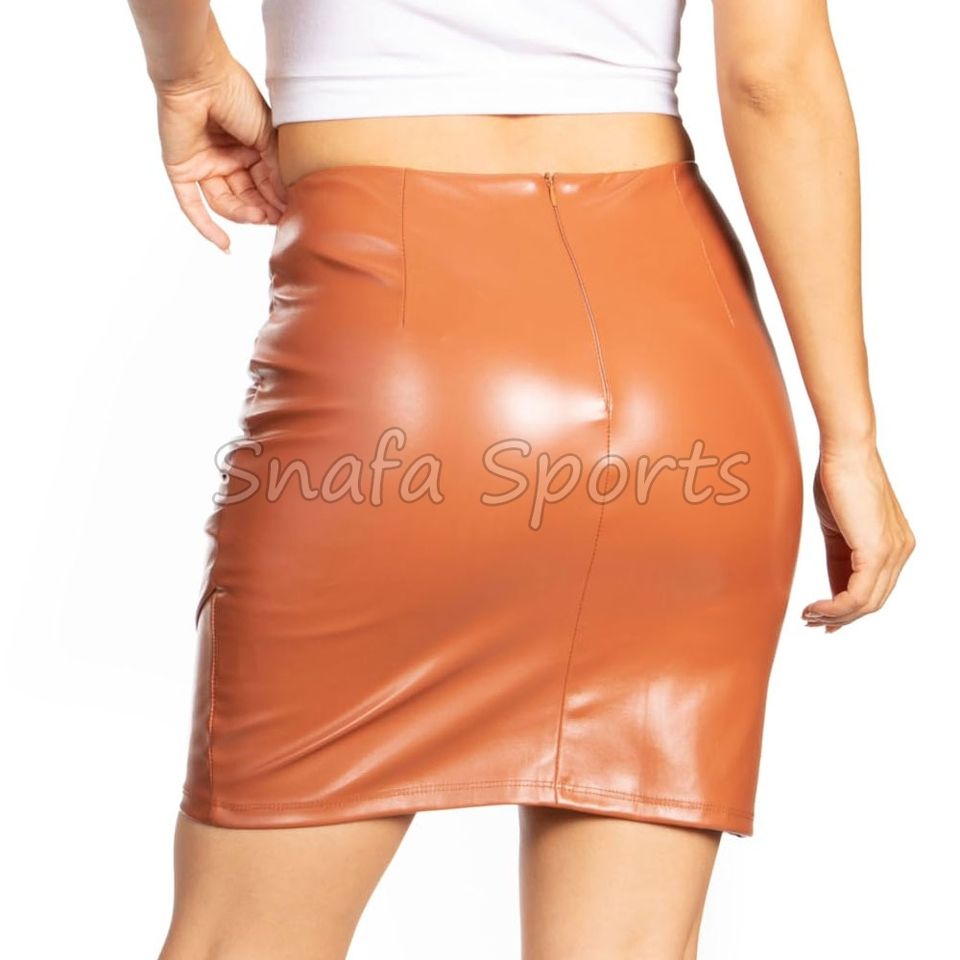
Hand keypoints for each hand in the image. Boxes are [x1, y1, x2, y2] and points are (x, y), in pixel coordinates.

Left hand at [154, 55, 287, 251]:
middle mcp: (226, 159)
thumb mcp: (267, 136)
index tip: (293, 213)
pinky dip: (207, 227)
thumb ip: (277, 169)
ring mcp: (203, 166)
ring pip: (225, 203)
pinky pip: (192, 206)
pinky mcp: (181, 171)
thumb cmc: (235, 94)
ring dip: (242, 214)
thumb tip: (288, 201)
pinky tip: (224, 245)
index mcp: (248, 149)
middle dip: (261, 209)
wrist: (198, 75)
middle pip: (246, 197)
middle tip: (277, 219)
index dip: (278, 200)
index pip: (265, 184)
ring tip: (258, 218)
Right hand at [803, 443, 914, 631]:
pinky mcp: (877, 552)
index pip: (875, 587)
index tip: (824, 618)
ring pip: (867, 603)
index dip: (849, 608)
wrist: (845, 452)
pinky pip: (857, 595)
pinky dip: (834, 607)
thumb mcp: (838, 526)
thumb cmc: (839, 477)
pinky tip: (815, 607)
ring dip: (835, 615)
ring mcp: (893, 552)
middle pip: (873, 601)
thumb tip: (832, 585)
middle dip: (841, 617)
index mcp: (895, 543)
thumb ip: (841, 556)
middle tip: (812, 621)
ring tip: (808, 616)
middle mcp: (901, 550)